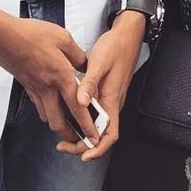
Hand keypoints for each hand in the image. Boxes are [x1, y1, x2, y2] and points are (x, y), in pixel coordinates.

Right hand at [0, 13, 98, 146]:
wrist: (3, 37)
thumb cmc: (32, 34)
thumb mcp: (62, 37)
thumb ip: (77, 54)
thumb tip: (85, 64)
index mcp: (61, 76)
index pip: (77, 107)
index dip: (86, 125)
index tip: (93, 136)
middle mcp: (48, 88)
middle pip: (59, 122)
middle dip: (70, 135)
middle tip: (80, 138)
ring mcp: (35, 89)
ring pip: (47, 117)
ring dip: (58, 124)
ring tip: (68, 125)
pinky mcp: (27, 86)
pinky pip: (39, 106)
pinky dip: (47, 111)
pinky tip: (53, 105)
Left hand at [55, 12, 146, 161]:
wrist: (127, 34)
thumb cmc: (115, 47)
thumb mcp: (99, 62)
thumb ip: (89, 83)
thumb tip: (80, 103)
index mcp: (112, 99)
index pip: (110, 135)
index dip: (97, 149)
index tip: (83, 155)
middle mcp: (113, 103)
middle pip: (102, 135)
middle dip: (84, 145)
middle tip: (64, 145)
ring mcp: (111, 98)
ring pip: (99, 126)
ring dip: (83, 134)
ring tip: (65, 135)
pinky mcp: (107, 92)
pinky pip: (97, 114)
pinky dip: (85, 120)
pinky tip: (72, 115)